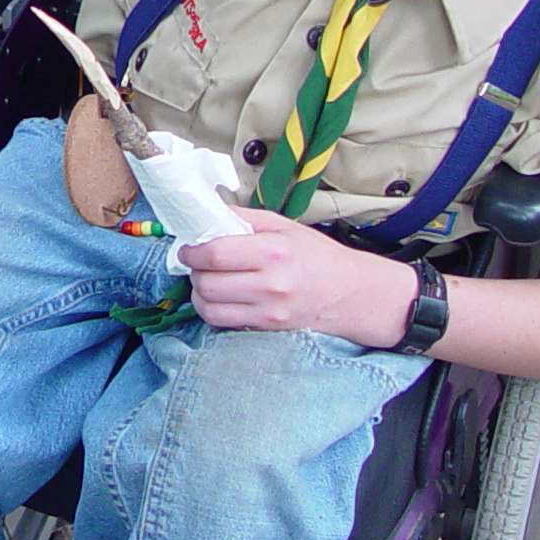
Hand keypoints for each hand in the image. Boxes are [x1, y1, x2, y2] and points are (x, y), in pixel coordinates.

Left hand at [177, 207, 411, 341]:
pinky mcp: (266, 328)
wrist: (350, 293)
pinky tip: (220, 297)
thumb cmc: (317, 256)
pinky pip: (222, 322)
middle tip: (198, 263)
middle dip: (194, 271)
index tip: (189, 247)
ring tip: (208, 280)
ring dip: (199, 292)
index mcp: (274, 251)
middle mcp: (270, 284)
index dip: (192, 251)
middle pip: (207, 282)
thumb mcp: (284, 226)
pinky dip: (211, 309)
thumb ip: (244, 218)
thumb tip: (206, 212)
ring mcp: (268, 310)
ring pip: (209, 305)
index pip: (216, 253)